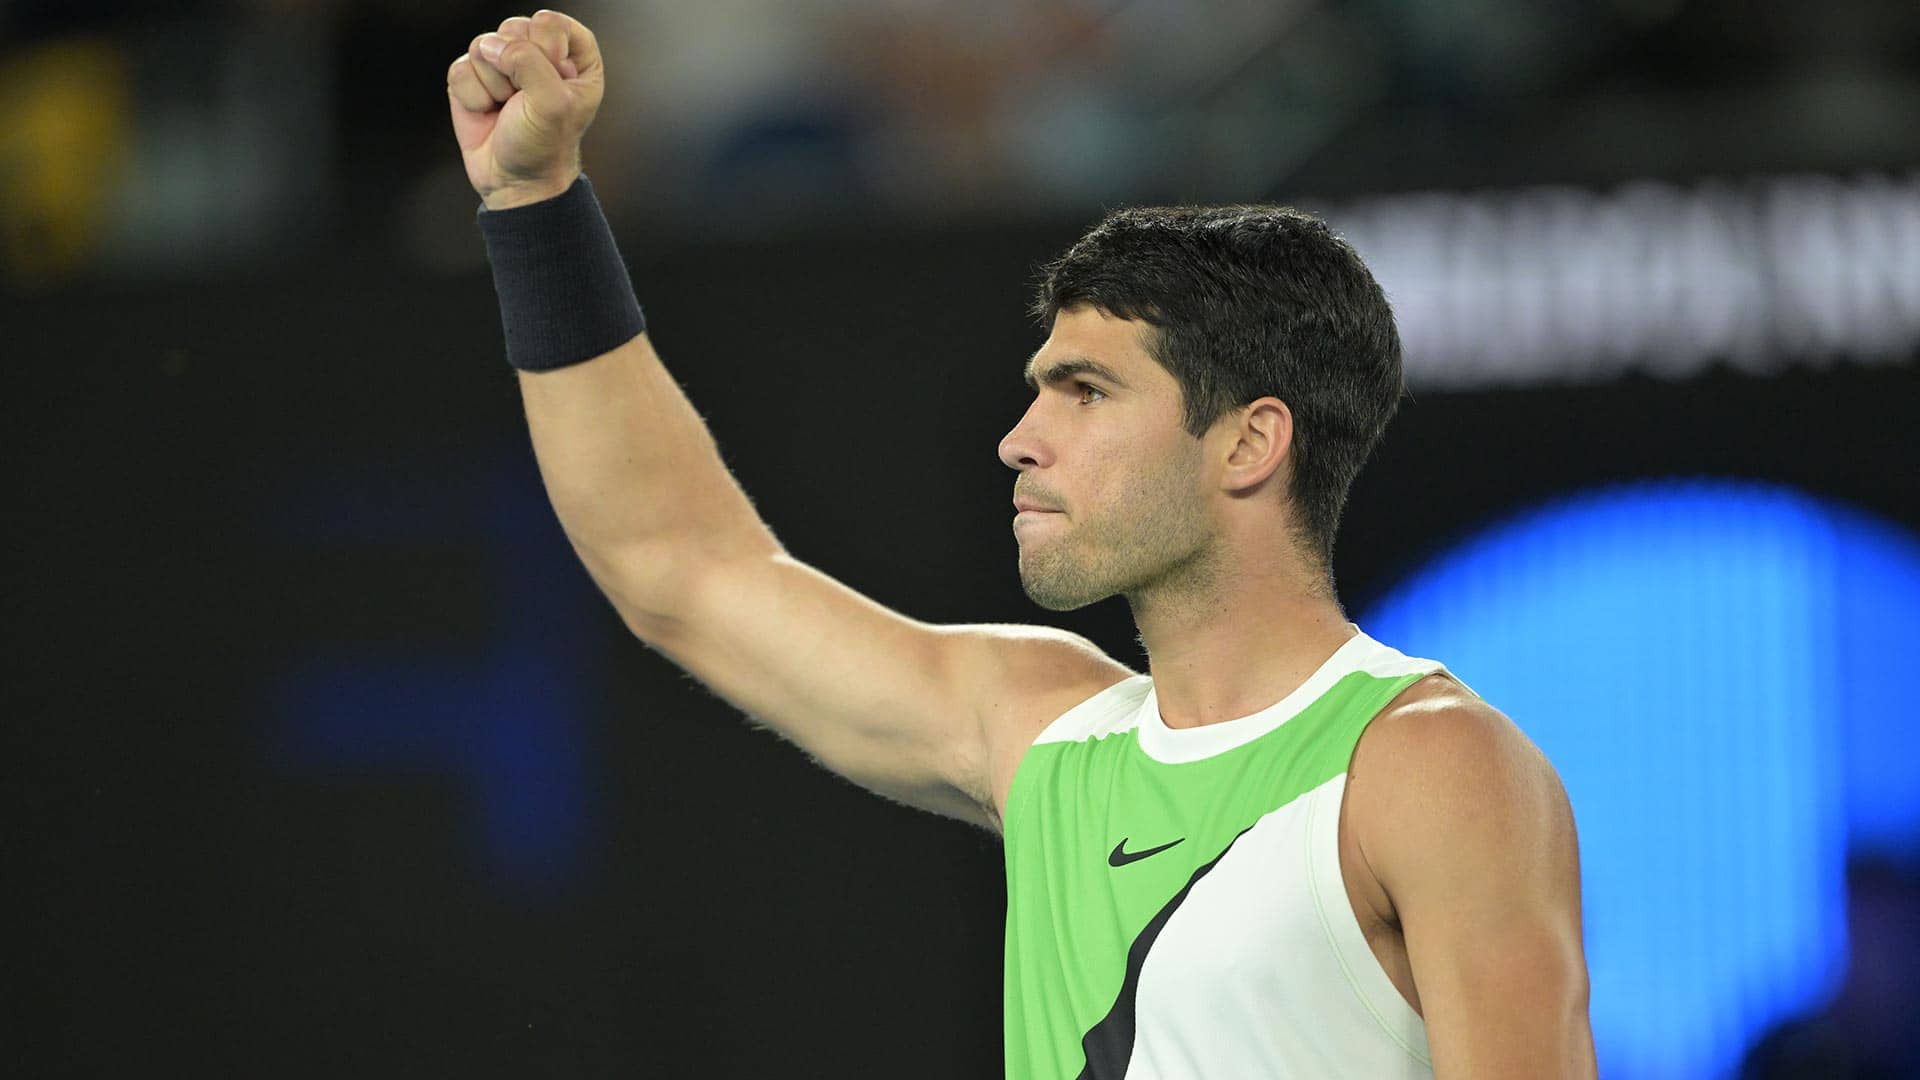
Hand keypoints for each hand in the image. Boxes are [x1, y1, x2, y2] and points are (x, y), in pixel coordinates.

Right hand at [446, 10, 602, 209]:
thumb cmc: (544, 145)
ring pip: (483, 46)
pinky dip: (472, 96)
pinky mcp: (473, 78)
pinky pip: (461, 68)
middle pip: (514, 28)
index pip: (551, 23)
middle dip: (515, 68)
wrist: (514, 181)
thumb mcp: (552, 104)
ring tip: (506, 108)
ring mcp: (503, 64)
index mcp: (574, 57)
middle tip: (524, 100)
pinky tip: (486, 113)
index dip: (546, 49)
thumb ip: (529, 62)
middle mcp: (539, 55)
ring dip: (493, 85)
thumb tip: (491, 45)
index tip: (552, 79)